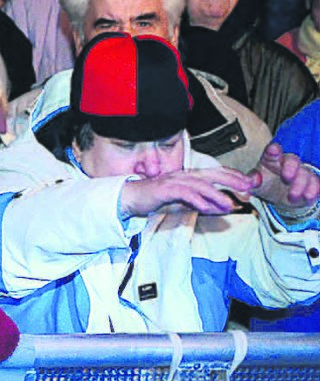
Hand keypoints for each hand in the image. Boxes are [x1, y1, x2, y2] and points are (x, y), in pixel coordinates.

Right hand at [117, 165, 256, 218]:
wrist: (130, 197)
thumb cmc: (156, 198)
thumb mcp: (184, 201)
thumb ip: (204, 203)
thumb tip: (223, 207)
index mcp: (189, 175)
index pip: (215, 172)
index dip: (233, 176)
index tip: (249, 183)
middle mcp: (184, 175)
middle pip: (213, 174)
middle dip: (232, 180)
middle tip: (248, 188)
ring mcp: (175, 181)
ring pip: (201, 185)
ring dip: (217, 195)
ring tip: (230, 204)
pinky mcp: (166, 190)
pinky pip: (185, 194)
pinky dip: (198, 200)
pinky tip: (207, 208)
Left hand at [252, 142, 319, 218]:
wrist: (281, 199)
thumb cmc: (267, 185)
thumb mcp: (255, 184)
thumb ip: (250, 182)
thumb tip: (245, 183)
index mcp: (271, 160)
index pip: (272, 151)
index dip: (273, 150)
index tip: (273, 150)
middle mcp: (287, 163)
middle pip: (292, 159)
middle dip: (291, 167)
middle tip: (287, 177)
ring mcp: (301, 172)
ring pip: (305, 173)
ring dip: (299, 185)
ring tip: (292, 196)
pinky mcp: (312, 182)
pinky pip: (316, 183)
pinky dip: (312, 190)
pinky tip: (306, 196)